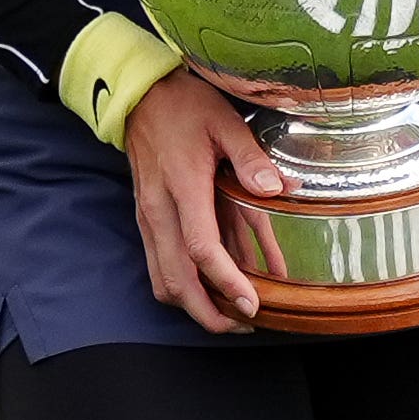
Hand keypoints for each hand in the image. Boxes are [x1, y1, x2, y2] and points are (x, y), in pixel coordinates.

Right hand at [121, 68, 285, 337]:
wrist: (140, 95)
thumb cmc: (184, 106)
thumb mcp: (225, 122)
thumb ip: (250, 158)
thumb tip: (278, 188)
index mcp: (182, 188)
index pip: (202, 250)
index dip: (227, 283)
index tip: (252, 304)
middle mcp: (160, 211)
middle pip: (176, 281)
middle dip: (209, 313)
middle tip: (244, 324)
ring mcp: (150, 218)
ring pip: (163, 280)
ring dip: (194, 305)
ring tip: (230, 315)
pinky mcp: (148, 219)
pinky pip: (160, 266)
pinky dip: (184, 286)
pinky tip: (212, 289)